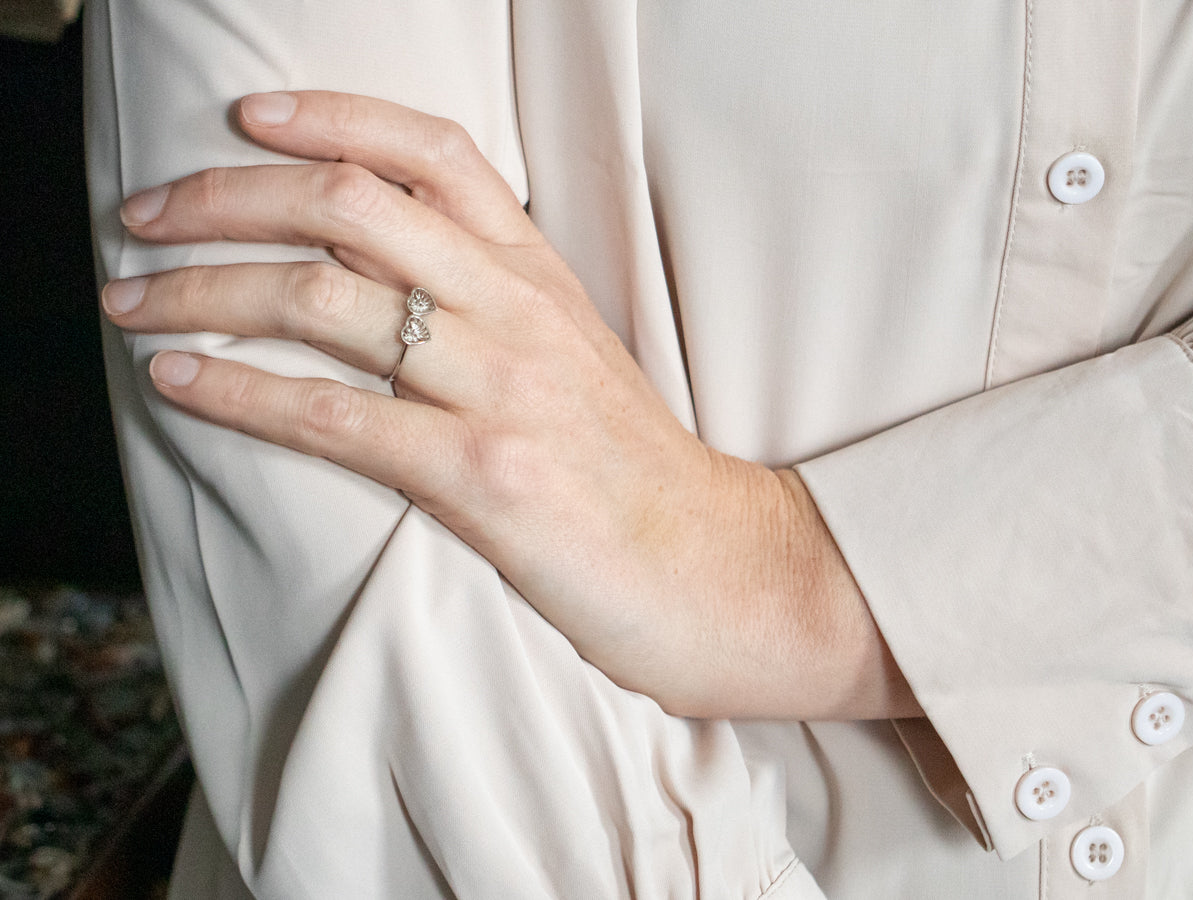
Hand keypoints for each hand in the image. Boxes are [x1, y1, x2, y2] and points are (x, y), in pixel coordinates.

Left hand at [104, 91, 917, 719]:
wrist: (715, 565)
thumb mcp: (573, 357)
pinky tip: (176, 380)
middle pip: (350, 208)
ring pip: (321, 301)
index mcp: (541, 275)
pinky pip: (333, 418)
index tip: (250, 118)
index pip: (433, 154)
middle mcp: (516, 313)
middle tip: (147, 217)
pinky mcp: (482, 477)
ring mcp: (501, 390)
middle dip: (226, 198)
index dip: (331, 118)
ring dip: (202, 291)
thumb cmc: (633, 469)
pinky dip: (238, 392)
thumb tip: (381, 278)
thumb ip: (492, 304)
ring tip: (131, 300)